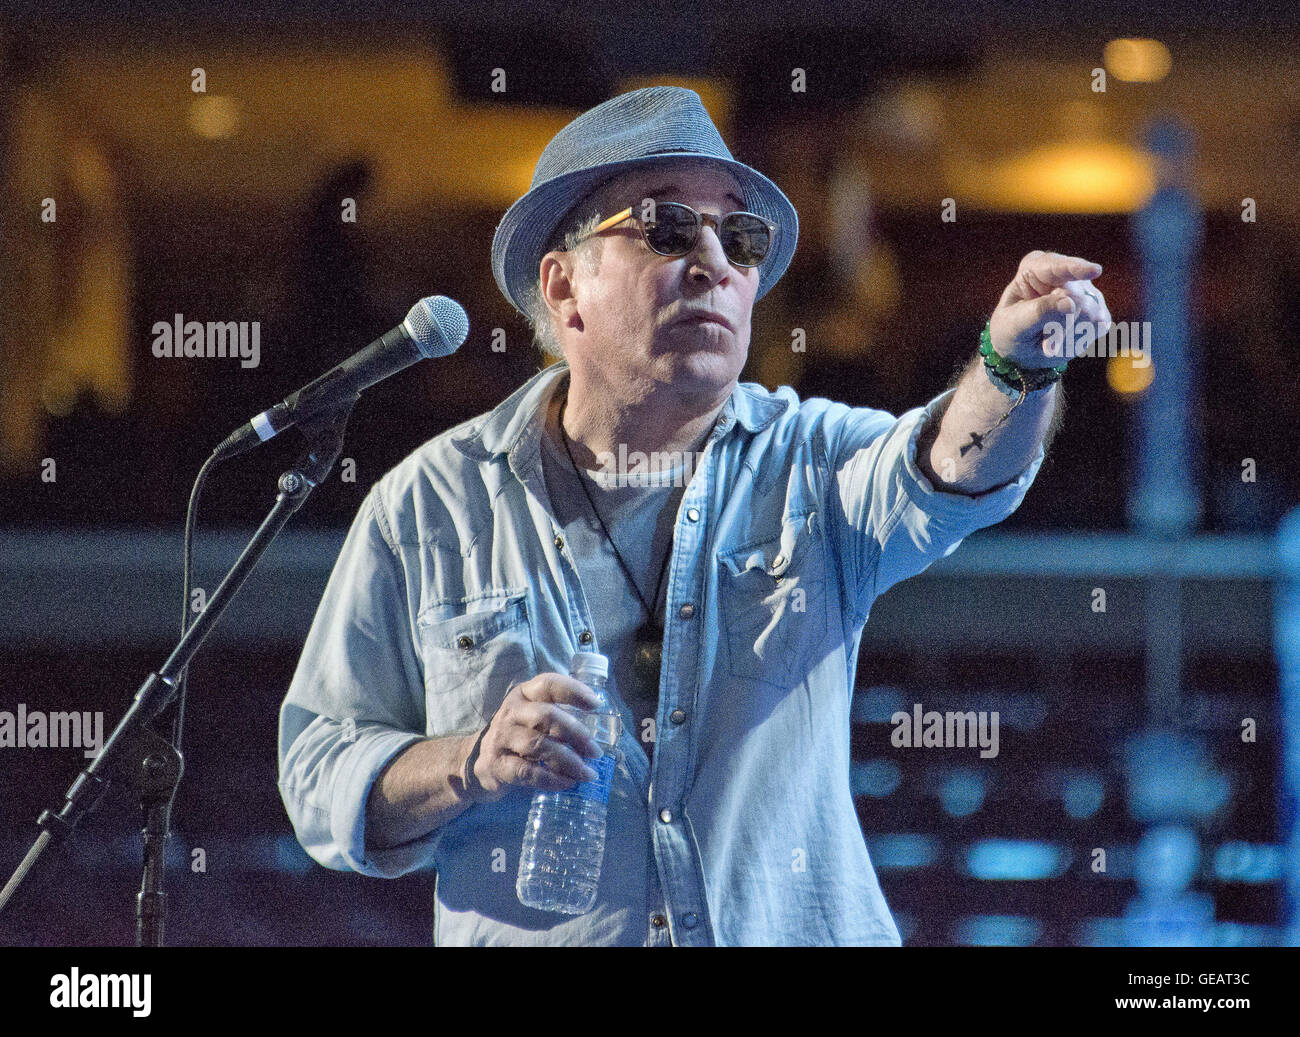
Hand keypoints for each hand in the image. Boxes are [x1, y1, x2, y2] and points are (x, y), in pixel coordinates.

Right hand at [469, 672, 605, 800]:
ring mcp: (501, 738)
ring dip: (568, 760)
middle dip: (576, 734)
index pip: (549, 684)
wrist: (478, 761)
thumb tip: (602, 731)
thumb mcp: (532, 717)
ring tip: (587, 773)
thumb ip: (559, 717)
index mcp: (523, 694)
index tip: (597, 704)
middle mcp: (511, 712)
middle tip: (596, 751)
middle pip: (547, 716)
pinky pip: (527, 772)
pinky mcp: (497, 765)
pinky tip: (567, 783)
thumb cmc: (517, 735)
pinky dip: (551, 779)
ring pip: (538, 745)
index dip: (574, 691)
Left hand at [988, 250, 1111, 367]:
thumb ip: (1038, 313)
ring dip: (1068, 335)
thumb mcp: (1014, 325)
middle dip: (1061, 325)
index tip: (1095, 271)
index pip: (1057, 267)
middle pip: (1077, 298)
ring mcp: (1084, 289)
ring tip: (1048, 338)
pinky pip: (1099, 325)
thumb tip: (1070, 303)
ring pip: (1091, 313)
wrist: (1021, 349)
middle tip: (1041, 339)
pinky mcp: (1098, 307)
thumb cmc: (1011, 331)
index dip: (1077, 269)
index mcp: (1036, 268)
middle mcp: (1064, 273)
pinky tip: (1063, 340)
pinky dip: (1079, 340)